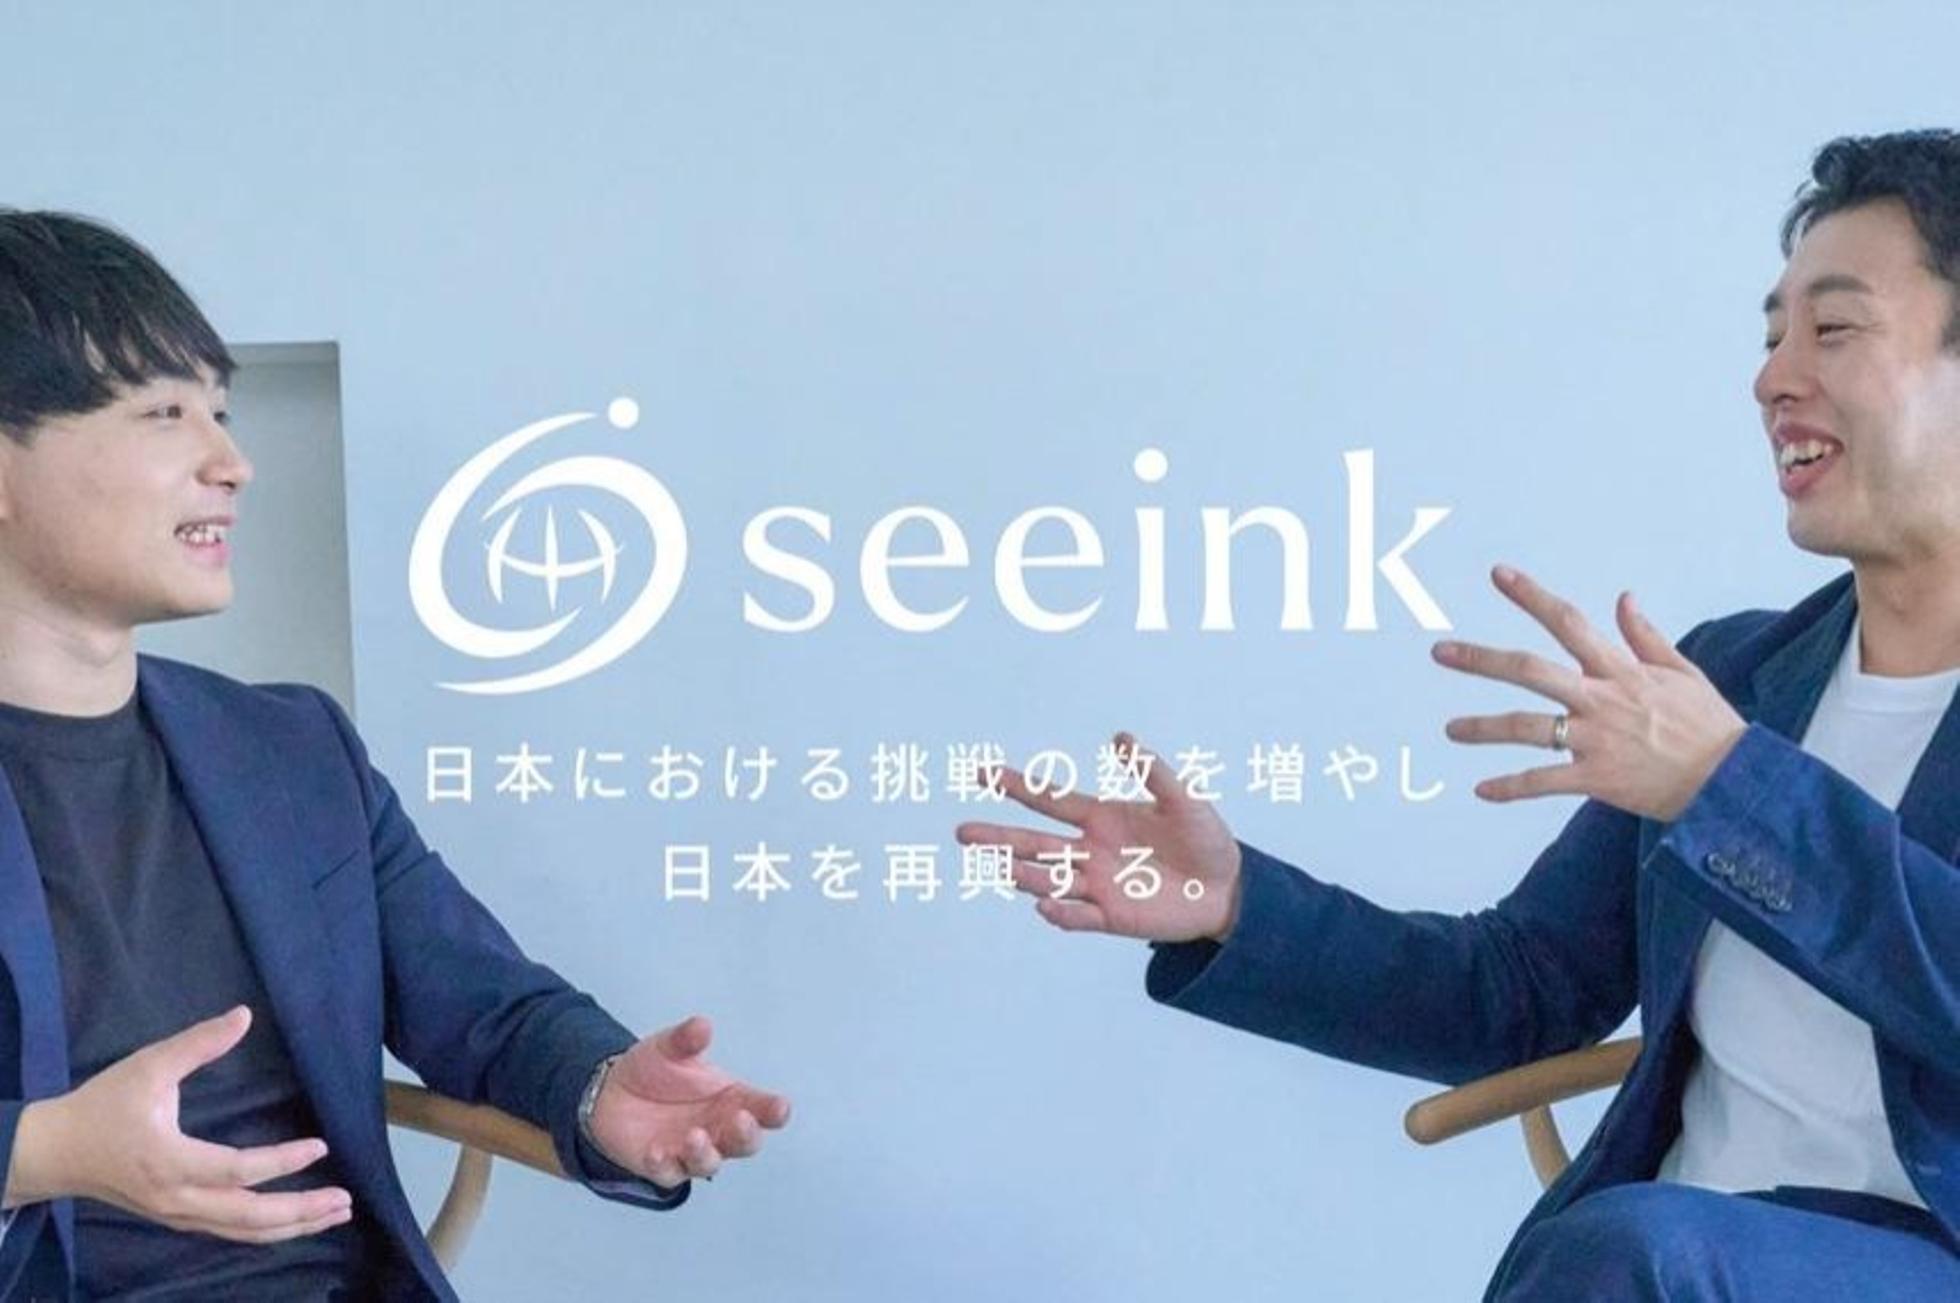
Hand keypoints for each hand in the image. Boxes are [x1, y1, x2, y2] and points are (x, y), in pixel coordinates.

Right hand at [3, 1006, 350, 1241]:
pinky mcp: (177, 1218)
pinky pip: (229, 1232)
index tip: (321, 1146)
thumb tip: (244, 1014)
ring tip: (334, 1214)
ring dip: (291, 1227)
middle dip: (300, 1211)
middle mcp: (177, 1198)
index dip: (282, 1161)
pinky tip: (294, 1222)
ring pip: (242, 1232)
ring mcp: (177, 1215)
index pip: (237, 1169)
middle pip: (248, 1216)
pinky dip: (265, 1231)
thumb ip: (198, 1043)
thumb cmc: (101, 1106)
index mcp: (169, 1161)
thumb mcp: (146, 1066)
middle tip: (345, 1200)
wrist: (54, 1153)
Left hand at [586, 1015, 790, 1187]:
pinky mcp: (662, 1166)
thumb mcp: (667, 1047)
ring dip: (705, 1153)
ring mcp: (691, 1151)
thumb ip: (686, 1039)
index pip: (761, 1107)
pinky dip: (664, 1165)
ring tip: (693, 1136)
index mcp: (730, 1098)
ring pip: (709, 1163)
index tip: (780, 1107)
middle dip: (746, 1135)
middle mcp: (717, 1128)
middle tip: (740, 1120)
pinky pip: (668, 1173)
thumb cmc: (651, 1070)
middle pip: (744, 1142)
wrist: (608, 1092)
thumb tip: (702, 1025)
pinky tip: (656, 1151)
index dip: (773, 1110)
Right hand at [954, 732, 1243, 942]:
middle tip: (963, 833)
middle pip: (1035, 845)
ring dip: (1025, 875)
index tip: (983, 772)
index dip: (1017, 786)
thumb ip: (1153, 772)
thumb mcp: (1184, 800)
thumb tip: (1121, 739)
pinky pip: (1079, 916)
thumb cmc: (1205, 839)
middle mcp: (1090, 851)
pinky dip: (1062, 913)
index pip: (1050, 800)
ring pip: (1049, 879)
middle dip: (999, 839)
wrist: (1228, 889)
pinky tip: (1047, 906)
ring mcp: (1097, 885)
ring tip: (1001, 867)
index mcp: (1101, 817)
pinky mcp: (1111, 917)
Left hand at [1433, 565, 1746, 821]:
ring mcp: (1597, 739)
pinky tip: (1482, 790)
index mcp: (1621, 670)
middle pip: (1531, 670)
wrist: (1732, 783)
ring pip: (1528, 727)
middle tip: (1441, 651)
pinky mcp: (1597, 779)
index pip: (1569, 622)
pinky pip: (1544, 781)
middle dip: (1482, 660)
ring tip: (1450, 729)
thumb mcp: (1683, 672)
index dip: (1532, 596)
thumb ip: (1646, 637)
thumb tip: (1623, 598)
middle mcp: (1602, 699)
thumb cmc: (1708, 726)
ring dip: (1483, 728)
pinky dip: (1511, 787)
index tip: (1499, 575)